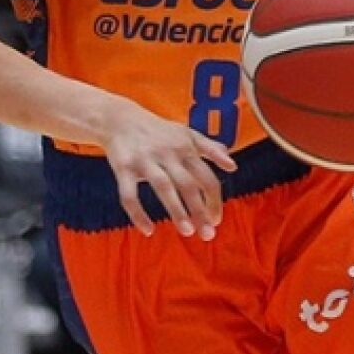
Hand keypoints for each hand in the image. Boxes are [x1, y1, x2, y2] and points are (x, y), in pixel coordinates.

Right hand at [100, 103, 237, 239]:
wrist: (120, 119)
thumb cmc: (159, 131)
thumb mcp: (187, 134)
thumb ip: (210, 149)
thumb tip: (233, 166)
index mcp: (185, 148)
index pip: (206, 177)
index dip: (214, 201)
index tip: (216, 221)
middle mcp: (167, 154)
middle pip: (188, 184)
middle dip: (200, 210)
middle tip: (208, 235)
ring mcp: (145, 160)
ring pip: (163, 187)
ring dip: (176, 210)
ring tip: (187, 232)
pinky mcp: (123, 167)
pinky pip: (129, 194)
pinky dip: (138, 213)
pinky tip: (148, 231)